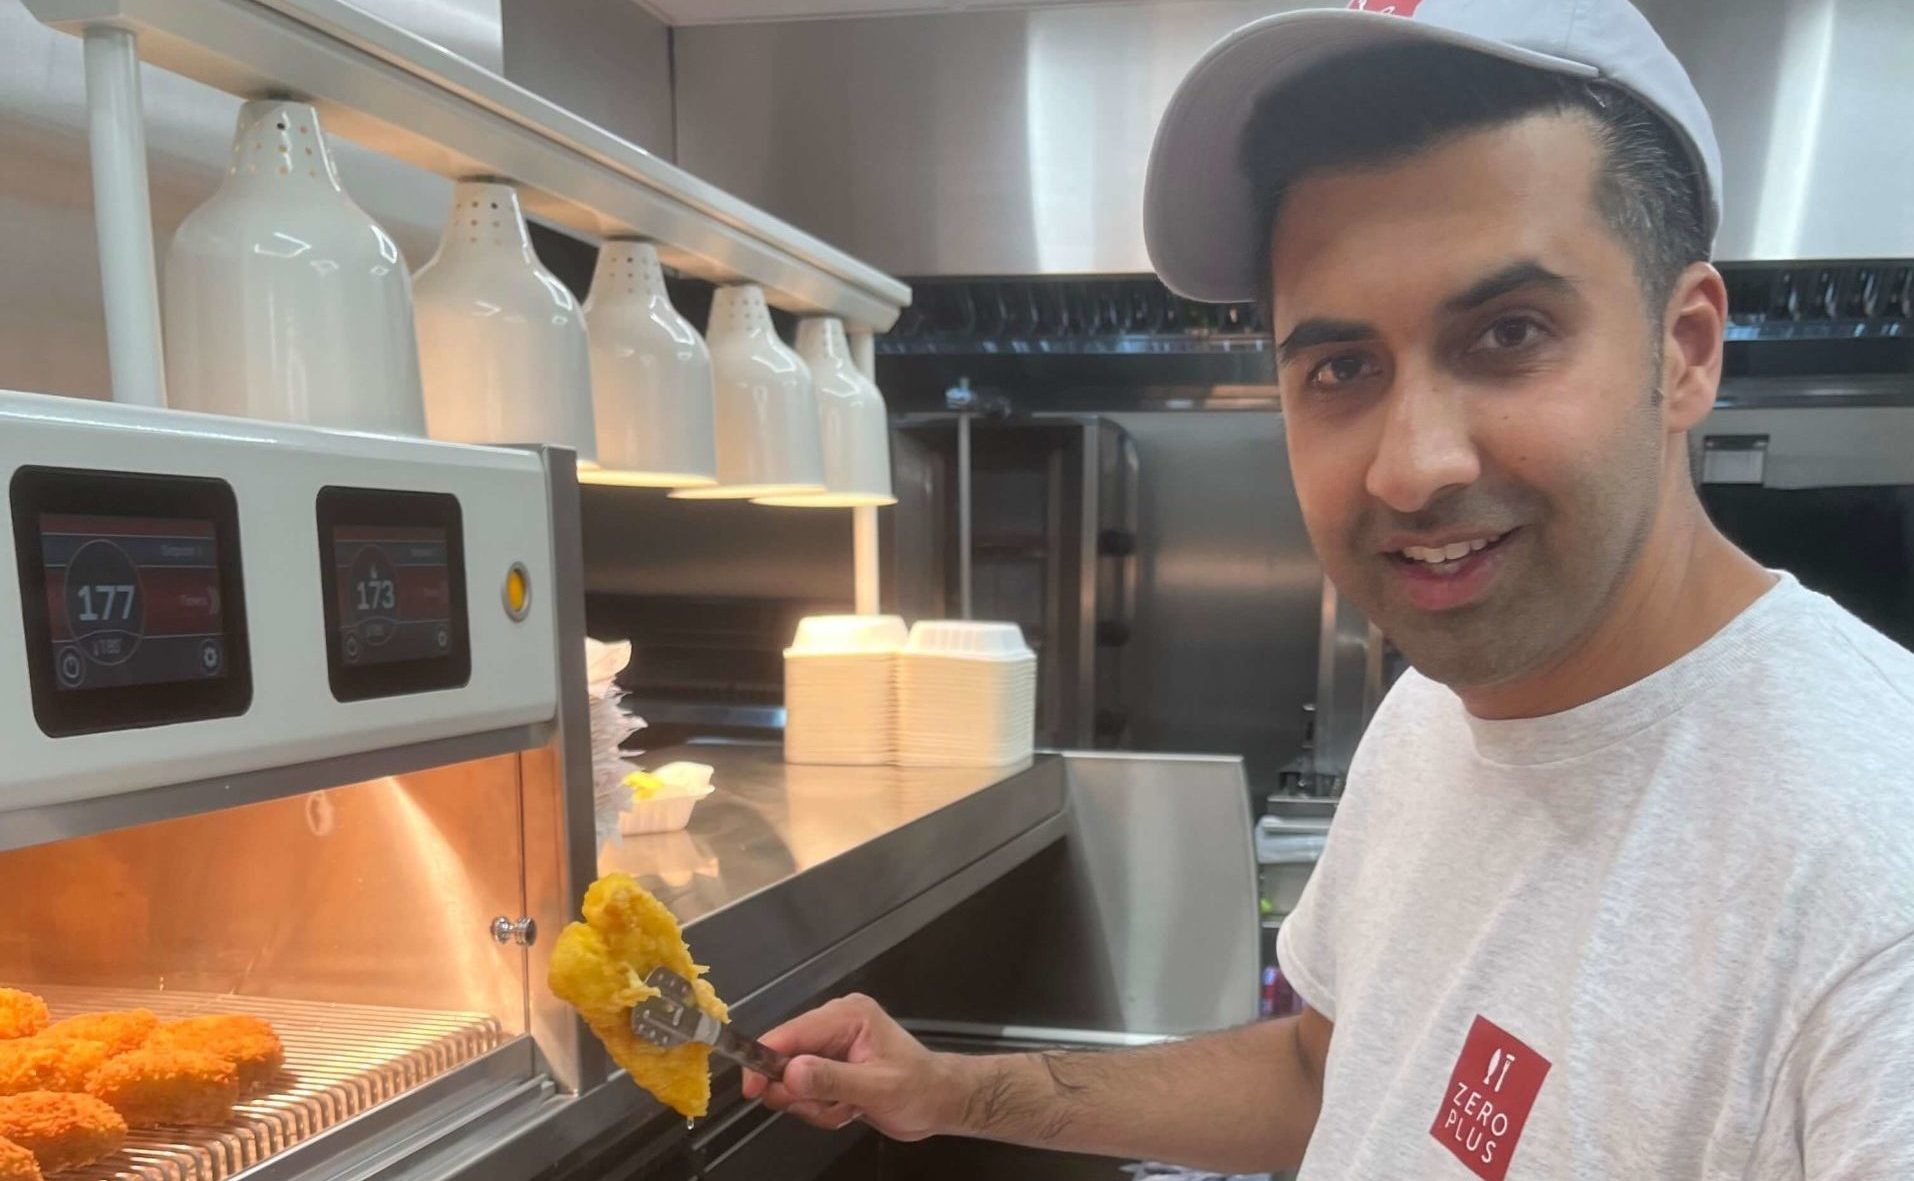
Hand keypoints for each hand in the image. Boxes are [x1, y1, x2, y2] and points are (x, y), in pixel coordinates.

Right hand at [741, 993, 961, 1139]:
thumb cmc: (919, 1089)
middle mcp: (835, 1025)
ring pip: (793, 1082)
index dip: (765, 1060)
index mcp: (847, 1016)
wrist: (940, 1103)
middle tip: (834, 1107)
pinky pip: (805, 1093)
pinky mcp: (831, 1067)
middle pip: (786, 1060)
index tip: (753, 1089)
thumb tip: (789, 1073)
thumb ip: (831, 1080)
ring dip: (816, 1105)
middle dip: (803, 1093)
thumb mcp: (876, 1087)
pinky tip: (849, 1109)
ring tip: (849, 1108)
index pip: (791, 1033)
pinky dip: (822, 1109)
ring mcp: (831, 1047)